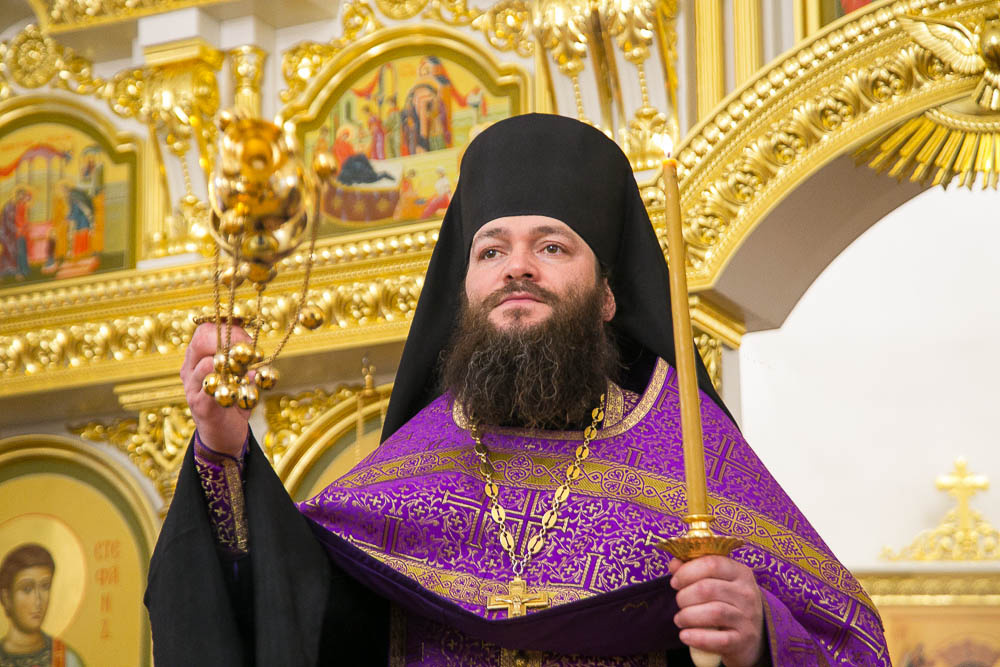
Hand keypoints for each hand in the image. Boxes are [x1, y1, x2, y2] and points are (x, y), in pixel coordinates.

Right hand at [181, 323, 251, 456]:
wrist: (223, 435)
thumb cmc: (233, 399)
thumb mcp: (240, 375)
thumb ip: (245, 361)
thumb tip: (255, 350)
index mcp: (198, 357)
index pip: (205, 330)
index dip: (229, 330)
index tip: (249, 341)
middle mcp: (190, 369)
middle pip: (201, 340)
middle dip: (230, 341)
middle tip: (248, 353)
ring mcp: (191, 387)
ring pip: (206, 364)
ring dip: (232, 365)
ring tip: (246, 372)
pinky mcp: (199, 405)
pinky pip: (212, 388)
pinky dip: (232, 384)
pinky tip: (244, 387)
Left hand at [668, 555, 764, 666]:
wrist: (752, 635)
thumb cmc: (728, 602)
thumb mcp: (718, 582)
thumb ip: (694, 570)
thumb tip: (674, 564)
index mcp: (740, 572)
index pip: (712, 564)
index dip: (687, 571)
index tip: (675, 582)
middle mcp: (746, 594)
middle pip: (707, 589)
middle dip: (684, 596)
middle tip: (679, 602)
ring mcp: (747, 618)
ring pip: (713, 612)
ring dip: (688, 616)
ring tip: (679, 619)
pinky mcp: (743, 640)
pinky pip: (718, 639)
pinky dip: (697, 638)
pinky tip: (685, 636)